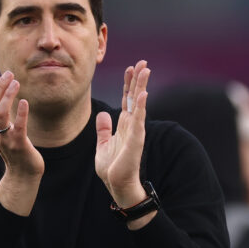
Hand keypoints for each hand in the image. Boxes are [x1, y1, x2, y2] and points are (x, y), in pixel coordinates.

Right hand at [0, 71, 43, 215]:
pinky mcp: (19, 145)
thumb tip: (2, 93)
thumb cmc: (15, 150)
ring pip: (0, 113)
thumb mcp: (3, 132)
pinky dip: (20, 113)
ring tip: (16, 83)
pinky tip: (24, 102)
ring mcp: (5, 139)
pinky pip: (18, 127)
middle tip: (9, 74)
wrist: (22, 175)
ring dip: (7, 95)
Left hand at [95, 60, 150, 209]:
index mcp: (124, 125)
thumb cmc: (112, 167)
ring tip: (146, 69)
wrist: (117, 185)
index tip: (129, 68)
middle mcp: (132, 125)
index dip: (127, 84)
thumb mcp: (103, 144)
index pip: (126, 100)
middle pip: (135, 97)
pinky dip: (142, 106)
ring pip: (139, 104)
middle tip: (142, 62)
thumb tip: (103, 114)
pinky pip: (139, 119)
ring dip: (142, 86)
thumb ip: (104, 129)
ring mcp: (135, 131)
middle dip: (138, 79)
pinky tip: (143, 93)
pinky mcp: (136, 140)